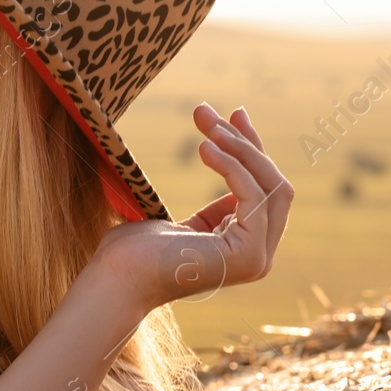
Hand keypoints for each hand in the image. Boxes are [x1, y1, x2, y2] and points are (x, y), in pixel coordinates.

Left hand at [90, 103, 293, 315]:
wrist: (116, 278)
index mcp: (244, 248)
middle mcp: (259, 255)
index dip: (249, 149)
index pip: (263, 189)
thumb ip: (213, 209)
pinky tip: (205, 148)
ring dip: (239, 148)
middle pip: (274, 184)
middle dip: (244, 142)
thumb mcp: (180, 223)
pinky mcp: (248, 254)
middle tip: (206, 112)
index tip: (228, 115)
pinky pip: (252, 195)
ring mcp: (257, 257)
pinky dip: (232, 166)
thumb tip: (226, 176)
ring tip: (204, 126)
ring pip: (271, 186)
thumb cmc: (134, 252)